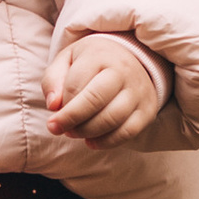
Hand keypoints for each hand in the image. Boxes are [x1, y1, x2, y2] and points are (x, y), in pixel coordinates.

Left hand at [46, 35, 169, 143]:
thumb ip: (53, 80)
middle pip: (95, 100)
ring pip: (112, 119)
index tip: (52, 120)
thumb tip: (54, 106)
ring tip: (73, 133)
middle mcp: (122, 71)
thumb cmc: (91, 62)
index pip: (75, 85)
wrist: (130, 59)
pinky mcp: (147, 109)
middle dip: (72, 120)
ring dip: (87, 132)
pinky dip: (107, 142)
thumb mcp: (67, 60)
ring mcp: (138, 91)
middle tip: (58, 129)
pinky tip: (91, 141)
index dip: (61, 107)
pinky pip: (128, 132)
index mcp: (99, 55)